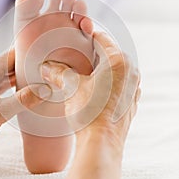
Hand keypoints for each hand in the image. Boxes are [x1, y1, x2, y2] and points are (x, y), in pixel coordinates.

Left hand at [0, 50, 50, 160]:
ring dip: (25, 75)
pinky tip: (28, 91)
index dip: (31, 54)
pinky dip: (17, 84)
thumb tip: (43, 90)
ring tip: (43, 79)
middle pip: (13, 62)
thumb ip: (22, 100)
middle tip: (49, 70)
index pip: (14, 54)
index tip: (47, 57)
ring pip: (10, 72)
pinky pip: (5, 81)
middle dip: (31, 65)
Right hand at [41, 31, 139, 155]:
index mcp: (119, 62)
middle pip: (109, 55)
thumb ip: (58, 72)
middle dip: (92, 54)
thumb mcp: (71, 86)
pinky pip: (118, 86)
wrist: (101, 144)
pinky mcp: (130, 104)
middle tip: (75, 54)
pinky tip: (92, 90)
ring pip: (114, 71)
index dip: (87, 35)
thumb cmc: (89, 113)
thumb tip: (46, 67)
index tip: (76, 35)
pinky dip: (106, 83)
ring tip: (82, 73)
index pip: (102, 39)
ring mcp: (132, 90)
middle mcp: (130, 73)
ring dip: (99, 70)